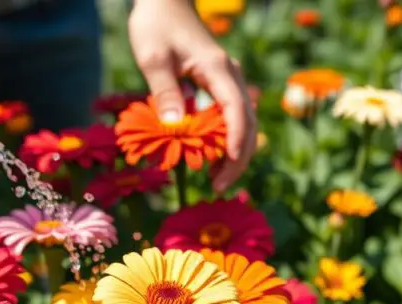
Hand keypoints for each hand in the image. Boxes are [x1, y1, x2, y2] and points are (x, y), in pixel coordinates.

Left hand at [127, 0, 255, 191]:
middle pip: (248, 123)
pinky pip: (232, 117)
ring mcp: (229, 81)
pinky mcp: (221, 85)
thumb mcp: (153, 58)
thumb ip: (165, 91)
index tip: (224, 170)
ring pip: (244, 123)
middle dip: (237, 158)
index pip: (237, 112)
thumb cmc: (156, 25)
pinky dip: (226, 141)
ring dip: (234, 153)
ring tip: (215, 180)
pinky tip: (211, 158)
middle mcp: (231, 76)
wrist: (165, 1)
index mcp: (218, 70)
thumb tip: (175, 126)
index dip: (234, 143)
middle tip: (218, 187)